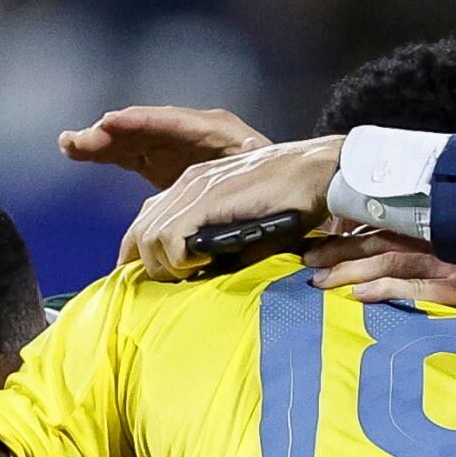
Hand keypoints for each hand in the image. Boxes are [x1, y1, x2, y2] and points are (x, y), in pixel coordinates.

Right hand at [59, 104, 267, 189]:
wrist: (279, 189)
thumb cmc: (276, 179)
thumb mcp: (266, 169)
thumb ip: (252, 159)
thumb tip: (246, 147)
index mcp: (214, 129)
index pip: (171, 121)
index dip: (140, 122)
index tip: (111, 122)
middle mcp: (188, 130)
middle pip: (145, 126)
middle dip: (113, 132)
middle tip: (83, 140)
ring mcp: (171, 144)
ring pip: (131, 138)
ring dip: (100, 142)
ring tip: (70, 145)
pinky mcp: (159, 160)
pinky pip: (126, 152)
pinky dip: (103, 152)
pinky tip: (74, 150)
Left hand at [122, 139, 342, 280]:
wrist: (317, 171)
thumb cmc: (291, 200)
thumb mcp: (243, 223)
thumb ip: (217, 242)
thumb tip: (199, 274)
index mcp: (194, 185)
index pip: (146, 221)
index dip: (138, 254)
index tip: (146, 280)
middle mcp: (188, 182)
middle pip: (140, 231)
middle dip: (147, 265)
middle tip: (174, 284)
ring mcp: (196, 187)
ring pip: (149, 236)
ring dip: (165, 265)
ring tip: (192, 275)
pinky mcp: (208, 198)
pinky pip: (171, 237)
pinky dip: (179, 259)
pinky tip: (201, 265)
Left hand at [302, 233, 455, 306]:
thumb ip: (426, 253)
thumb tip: (384, 271)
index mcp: (430, 233)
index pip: (377, 233)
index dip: (343, 240)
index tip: (312, 248)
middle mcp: (433, 243)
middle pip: (374, 244)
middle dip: (336, 253)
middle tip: (305, 263)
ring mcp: (445, 264)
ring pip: (387, 262)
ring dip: (350, 272)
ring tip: (320, 282)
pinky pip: (415, 288)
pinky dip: (385, 291)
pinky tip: (360, 298)